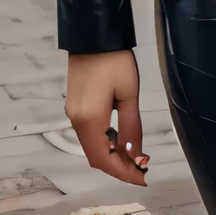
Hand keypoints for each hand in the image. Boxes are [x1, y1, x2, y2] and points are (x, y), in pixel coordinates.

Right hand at [65, 50, 149, 185]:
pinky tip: (119, 140)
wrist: (93, 36)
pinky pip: (88, 133)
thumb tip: (134, 155)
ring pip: (91, 146)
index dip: (122, 172)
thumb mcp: (129, 95)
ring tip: (134, 156)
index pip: (104, 159)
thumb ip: (130, 127)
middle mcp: (76, 121)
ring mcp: (73, 113)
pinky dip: (104, 142)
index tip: (142, 178)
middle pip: (95, 156)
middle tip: (141, 169)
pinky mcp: (75, 105)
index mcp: (89, 121)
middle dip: (118, 166)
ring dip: (111, 155)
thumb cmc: (115, 62)